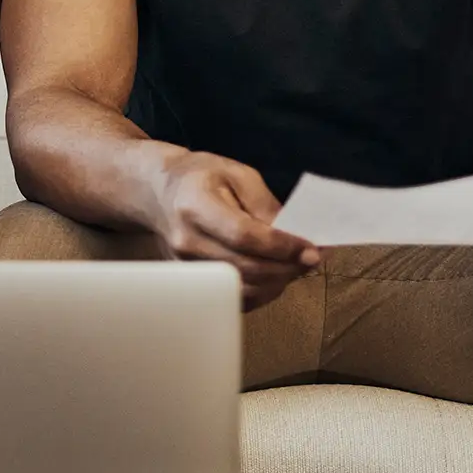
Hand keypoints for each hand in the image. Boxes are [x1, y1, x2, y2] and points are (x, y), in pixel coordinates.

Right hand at [148, 151, 318, 310]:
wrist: (160, 193)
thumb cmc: (202, 177)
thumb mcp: (238, 174)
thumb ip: (266, 205)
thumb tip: (296, 236)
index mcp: (196, 205)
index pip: (243, 236)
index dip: (281, 247)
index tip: (311, 250)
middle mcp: (187, 241)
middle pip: (245, 267)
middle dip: (287, 267)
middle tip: (313, 259)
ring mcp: (187, 266)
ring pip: (242, 288)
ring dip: (278, 282)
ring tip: (297, 265)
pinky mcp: (193, 282)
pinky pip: (234, 298)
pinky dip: (262, 292)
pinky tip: (276, 276)